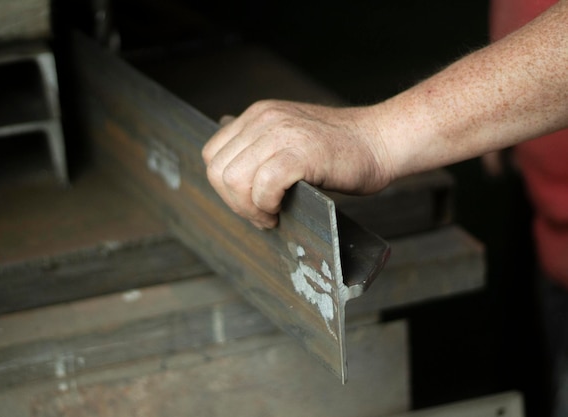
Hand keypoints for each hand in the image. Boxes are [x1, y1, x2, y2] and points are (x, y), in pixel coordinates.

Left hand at [202, 100, 393, 228]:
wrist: (381, 140)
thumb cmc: (340, 150)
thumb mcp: (289, 139)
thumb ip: (260, 153)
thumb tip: (233, 186)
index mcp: (257, 115)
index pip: (213, 155)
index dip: (226, 187)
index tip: (249, 202)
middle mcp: (264, 118)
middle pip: (218, 171)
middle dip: (235, 203)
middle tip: (262, 215)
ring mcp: (281, 133)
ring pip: (234, 180)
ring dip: (250, 207)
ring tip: (272, 214)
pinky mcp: (300, 151)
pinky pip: (263, 184)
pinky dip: (267, 205)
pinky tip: (282, 209)